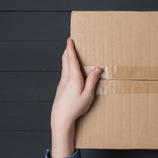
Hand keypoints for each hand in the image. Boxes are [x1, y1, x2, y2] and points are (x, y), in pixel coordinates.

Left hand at [50, 38, 102, 157]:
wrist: (61, 118)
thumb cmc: (75, 108)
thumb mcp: (88, 95)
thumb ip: (92, 80)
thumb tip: (98, 68)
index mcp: (74, 78)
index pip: (71, 59)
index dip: (71, 49)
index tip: (70, 40)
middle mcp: (66, 78)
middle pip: (65, 61)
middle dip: (67, 51)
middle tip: (69, 43)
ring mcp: (61, 83)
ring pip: (63, 67)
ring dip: (66, 58)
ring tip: (69, 53)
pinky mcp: (60, 88)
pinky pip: (63, 73)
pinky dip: (66, 67)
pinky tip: (68, 70)